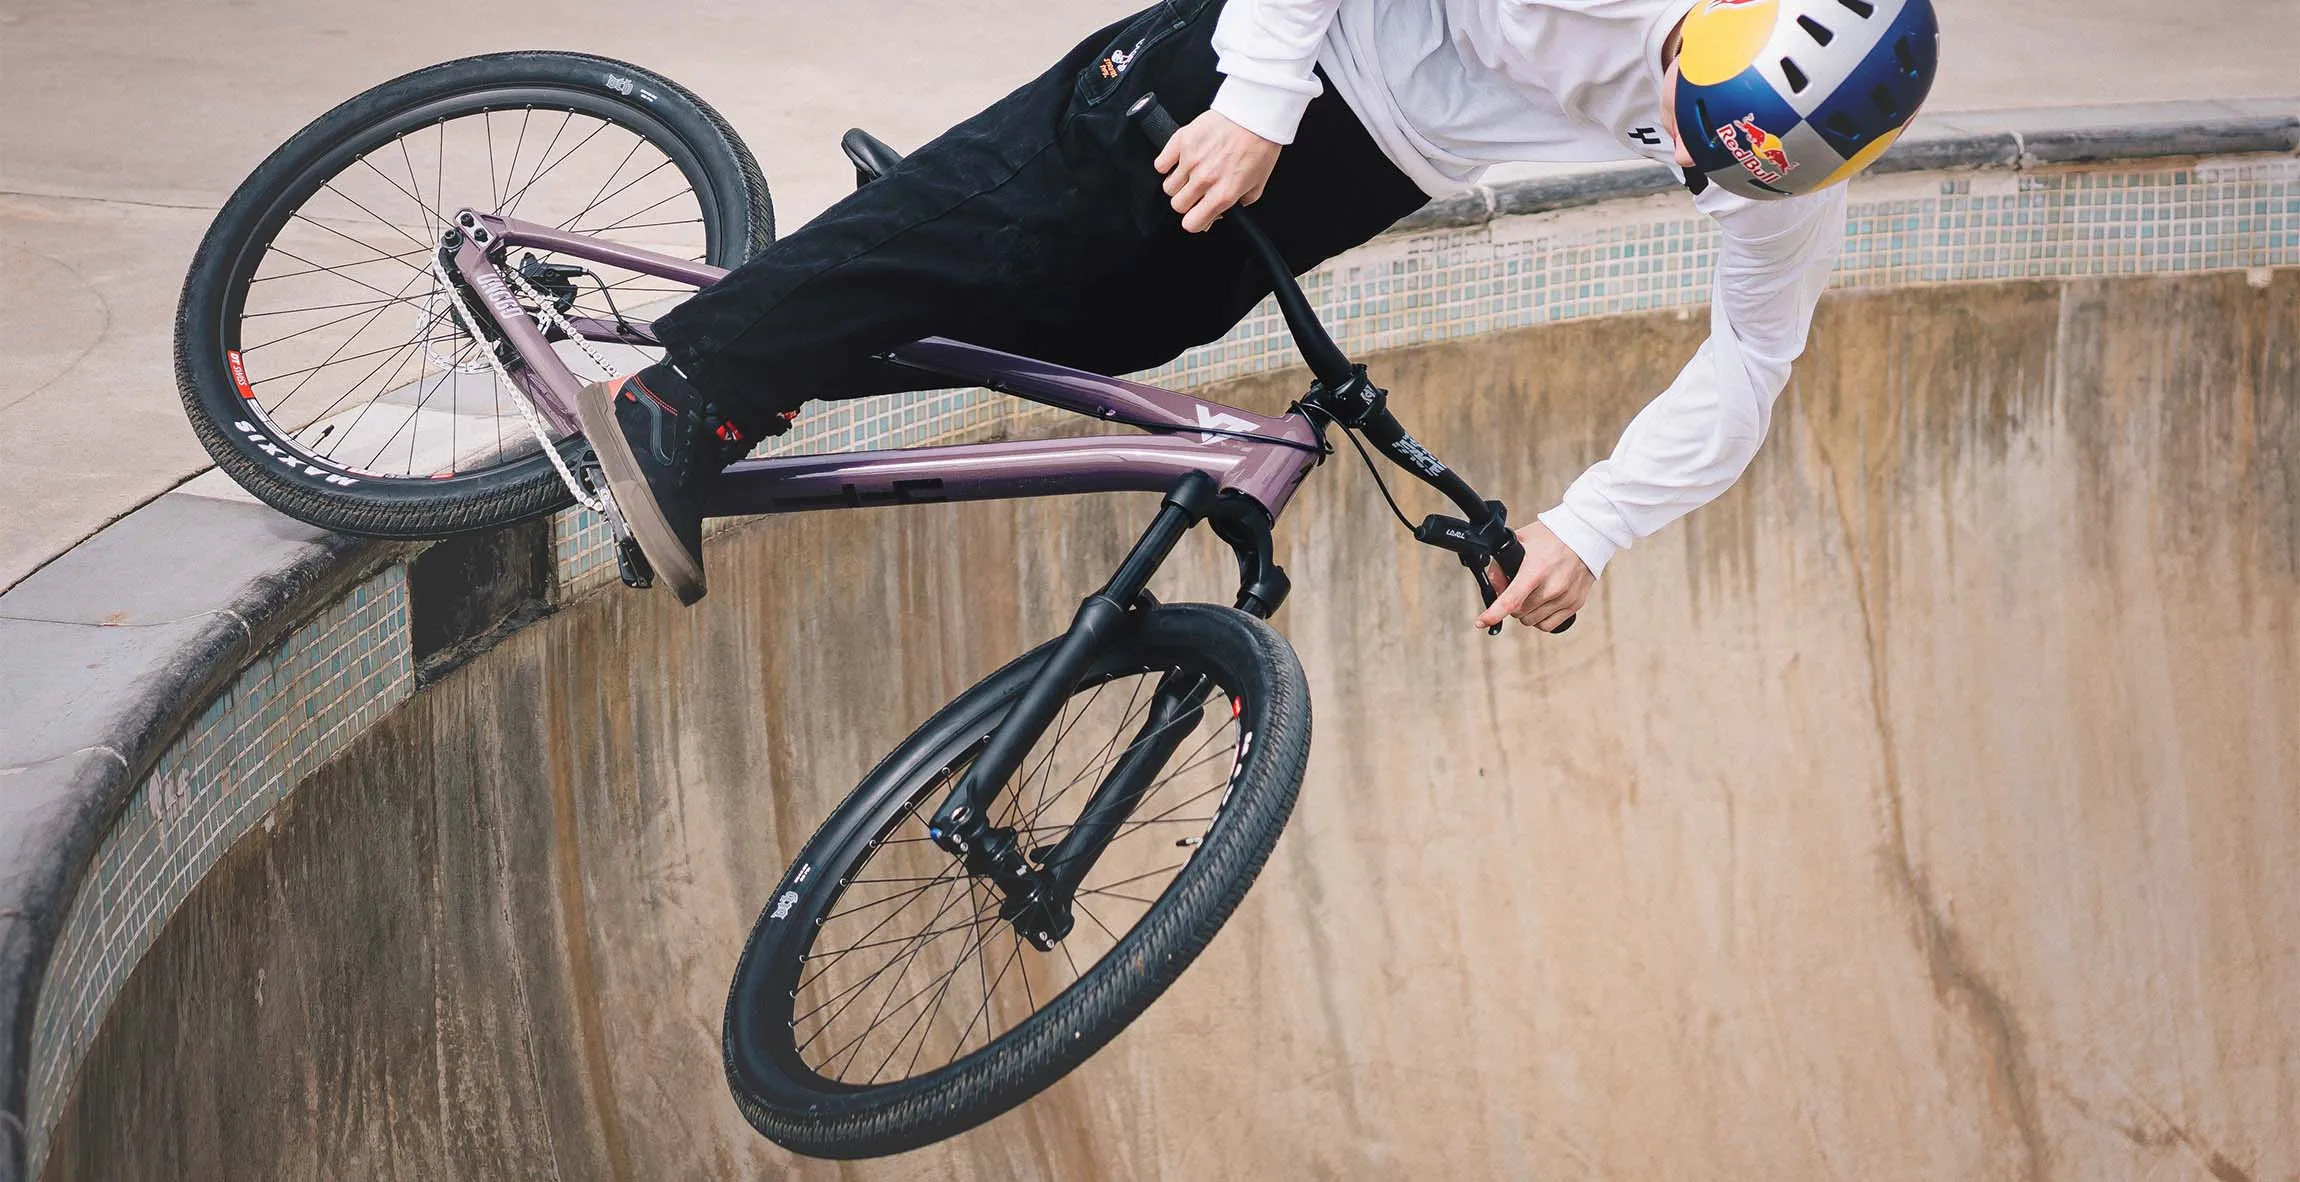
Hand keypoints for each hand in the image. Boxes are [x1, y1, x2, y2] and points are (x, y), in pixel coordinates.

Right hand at [1155, 110, 1280, 233]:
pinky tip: (1179, 160)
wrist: (1255, 114)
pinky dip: (1167, 164)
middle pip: (1178, 205)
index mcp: (1223, 194)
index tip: (1199, 213)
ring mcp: (1190, 160)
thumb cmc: (1259, 146)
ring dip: (1178, 183)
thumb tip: (1221, 212)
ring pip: (1168, 186)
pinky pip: (1161, 163)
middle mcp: (1204, 180)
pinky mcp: (1182, 141)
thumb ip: (1239, 203)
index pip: (1192, 223)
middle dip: (1188, 201)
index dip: (1195, 221)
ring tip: (1191, 173)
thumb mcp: (1258, 184)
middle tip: (1198, 191)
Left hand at [1477, 521, 1593, 632]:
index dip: (1493, 614)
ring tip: (1531, 593)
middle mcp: (1552, 587)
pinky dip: (1540, 618)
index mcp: (1536, 570)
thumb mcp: (1520, 540)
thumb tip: (1494, 588)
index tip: (1481, 622)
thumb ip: (1501, 565)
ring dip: (1525, 612)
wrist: (1586, 533)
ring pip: (1532, 621)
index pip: (1511, 600)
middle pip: (1518, 612)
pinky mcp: (1575, 603)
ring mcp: (1566, 597)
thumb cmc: (1552, 535)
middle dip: (1512, 604)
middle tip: (1516, 589)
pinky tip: (1540, 603)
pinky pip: (1549, 625)